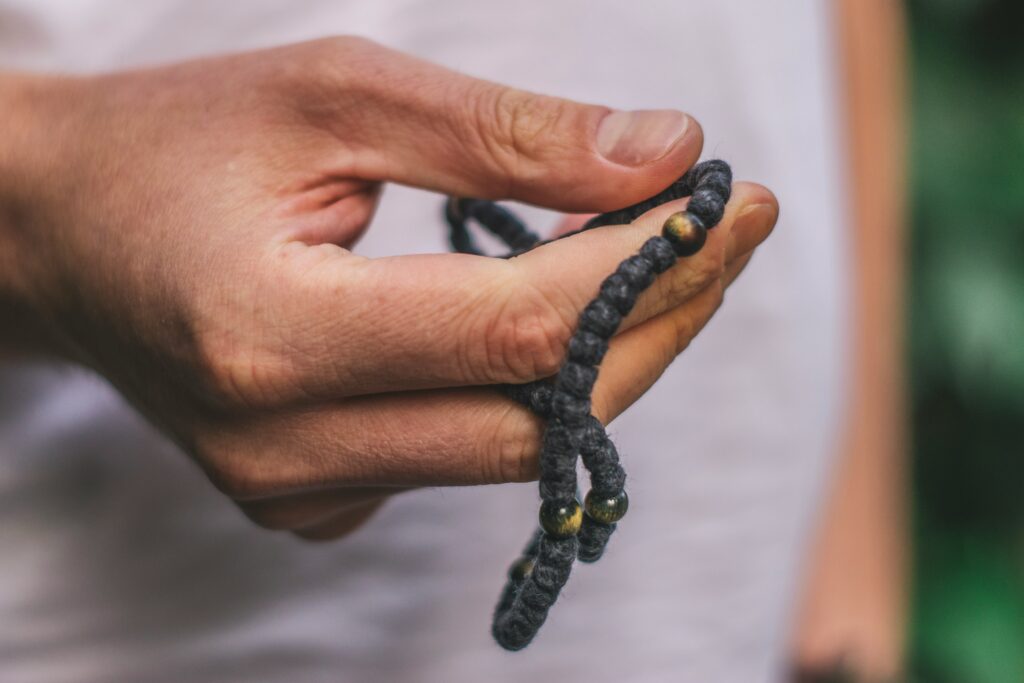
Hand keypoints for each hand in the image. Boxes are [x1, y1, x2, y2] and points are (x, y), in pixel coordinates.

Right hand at [0, 37, 776, 538]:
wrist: (62, 231)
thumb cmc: (180, 143)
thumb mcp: (337, 94)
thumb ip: (505, 133)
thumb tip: (665, 155)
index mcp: (270, 332)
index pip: (518, 330)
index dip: (649, 269)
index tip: (735, 206)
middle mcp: (280, 444)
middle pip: (536, 413)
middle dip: (656, 324)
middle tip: (717, 236)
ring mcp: (291, 489)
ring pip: (512, 447)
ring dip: (601, 356)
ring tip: (641, 259)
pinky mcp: (306, 500)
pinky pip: (459, 459)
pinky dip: (526, 389)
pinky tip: (543, 317)